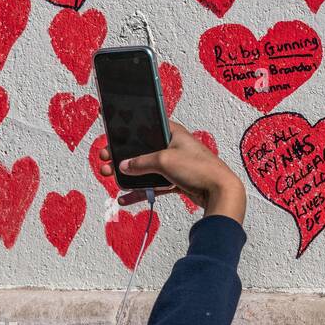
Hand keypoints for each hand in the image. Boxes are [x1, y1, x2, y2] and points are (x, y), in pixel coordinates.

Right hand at [98, 120, 246, 222]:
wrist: (219, 191)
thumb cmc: (199, 169)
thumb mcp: (164, 161)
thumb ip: (141, 163)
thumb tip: (124, 166)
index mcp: (172, 132)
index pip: (146, 126)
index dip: (128, 129)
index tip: (112, 133)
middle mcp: (173, 146)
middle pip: (141, 149)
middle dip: (122, 156)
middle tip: (105, 160)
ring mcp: (174, 164)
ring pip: (145, 169)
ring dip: (128, 175)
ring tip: (110, 177)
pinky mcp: (175, 181)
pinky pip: (152, 185)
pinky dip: (140, 191)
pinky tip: (125, 198)